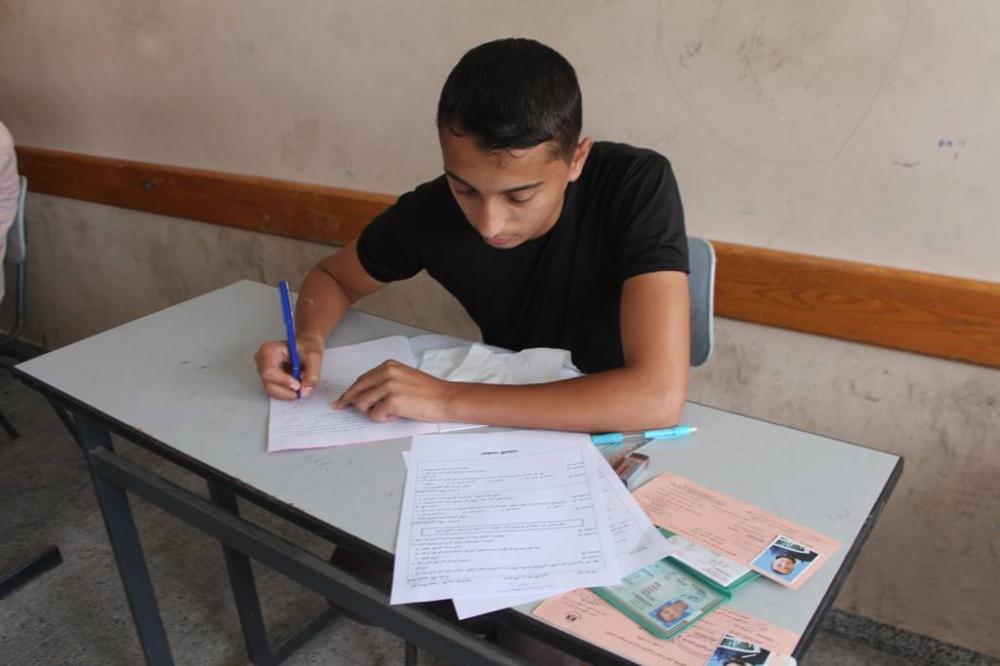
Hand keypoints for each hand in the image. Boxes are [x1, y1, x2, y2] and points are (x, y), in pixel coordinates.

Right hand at [254, 336, 323, 399]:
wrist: (305, 348)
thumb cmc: (306, 348)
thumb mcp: (314, 357)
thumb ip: (312, 374)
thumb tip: (305, 390)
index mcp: (269, 351)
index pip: (269, 371)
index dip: (283, 381)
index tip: (297, 386)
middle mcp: (262, 362)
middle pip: (269, 384)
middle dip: (287, 391)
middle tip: (302, 391)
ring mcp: (263, 371)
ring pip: (272, 391)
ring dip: (288, 393)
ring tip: (301, 385)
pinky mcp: (268, 379)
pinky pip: (275, 392)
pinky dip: (287, 393)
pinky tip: (296, 387)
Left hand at [334, 361, 458, 422]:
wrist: (447, 399)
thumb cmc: (430, 392)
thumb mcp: (405, 378)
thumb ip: (385, 382)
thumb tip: (366, 395)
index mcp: (389, 366)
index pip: (362, 379)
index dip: (350, 392)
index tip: (341, 400)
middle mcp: (386, 373)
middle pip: (357, 390)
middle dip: (348, 402)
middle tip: (341, 408)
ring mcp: (388, 387)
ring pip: (362, 404)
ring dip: (373, 412)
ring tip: (391, 412)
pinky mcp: (392, 401)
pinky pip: (375, 415)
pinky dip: (384, 419)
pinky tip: (398, 415)